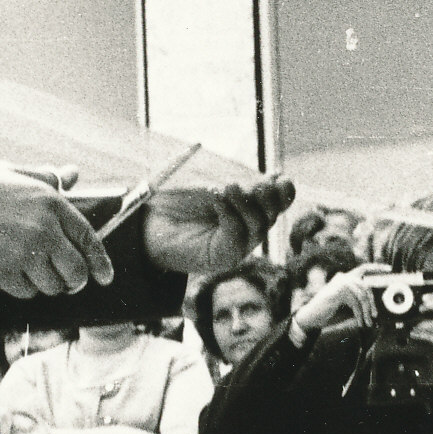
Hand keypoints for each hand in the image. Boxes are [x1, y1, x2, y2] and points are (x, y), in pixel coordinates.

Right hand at [0, 163, 113, 298]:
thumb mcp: (12, 172)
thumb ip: (47, 177)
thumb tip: (73, 174)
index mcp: (49, 202)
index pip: (88, 238)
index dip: (101, 262)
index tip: (106, 277)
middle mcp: (42, 229)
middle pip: (76, 271)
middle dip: (75, 280)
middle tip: (68, 281)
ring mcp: (23, 254)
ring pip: (53, 286)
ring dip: (47, 284)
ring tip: (32, 271)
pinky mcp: (3, 273)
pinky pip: (27, 292)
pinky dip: (24, 287)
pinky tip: (9, 271)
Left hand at [141, 179, 295, 275]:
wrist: (148, 222)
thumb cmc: (179, 201)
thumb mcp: (216, 188)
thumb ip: (245, 186)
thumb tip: (280, 176)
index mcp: (250, 210)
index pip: (279, 202)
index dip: (284, 190)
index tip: (277, 176)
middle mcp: (248, 230)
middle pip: (272, 215)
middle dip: (268, 196)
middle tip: (254, 183)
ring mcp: (238, 246)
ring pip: (259, 226)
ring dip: (247, 204)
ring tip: (228, 187)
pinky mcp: (224, 258)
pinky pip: (237, 237)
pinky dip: (230, 215)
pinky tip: (217, 198)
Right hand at [289, 268, 386, 346]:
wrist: (311, 316)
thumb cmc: (329, 310)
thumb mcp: (345, 301)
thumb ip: (357, 297)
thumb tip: (375, 300)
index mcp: (345, 277)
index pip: (363, 268)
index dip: (376, 267)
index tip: (389, 268)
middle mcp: (343, 277)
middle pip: (365, 287)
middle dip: (371, 303)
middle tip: (374, 316)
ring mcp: (339, 283)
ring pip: (362, 296)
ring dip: (366, 312)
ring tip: (367, 323)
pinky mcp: (337, 292)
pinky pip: (355, 303)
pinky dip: (359, 315)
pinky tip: (359, 322)